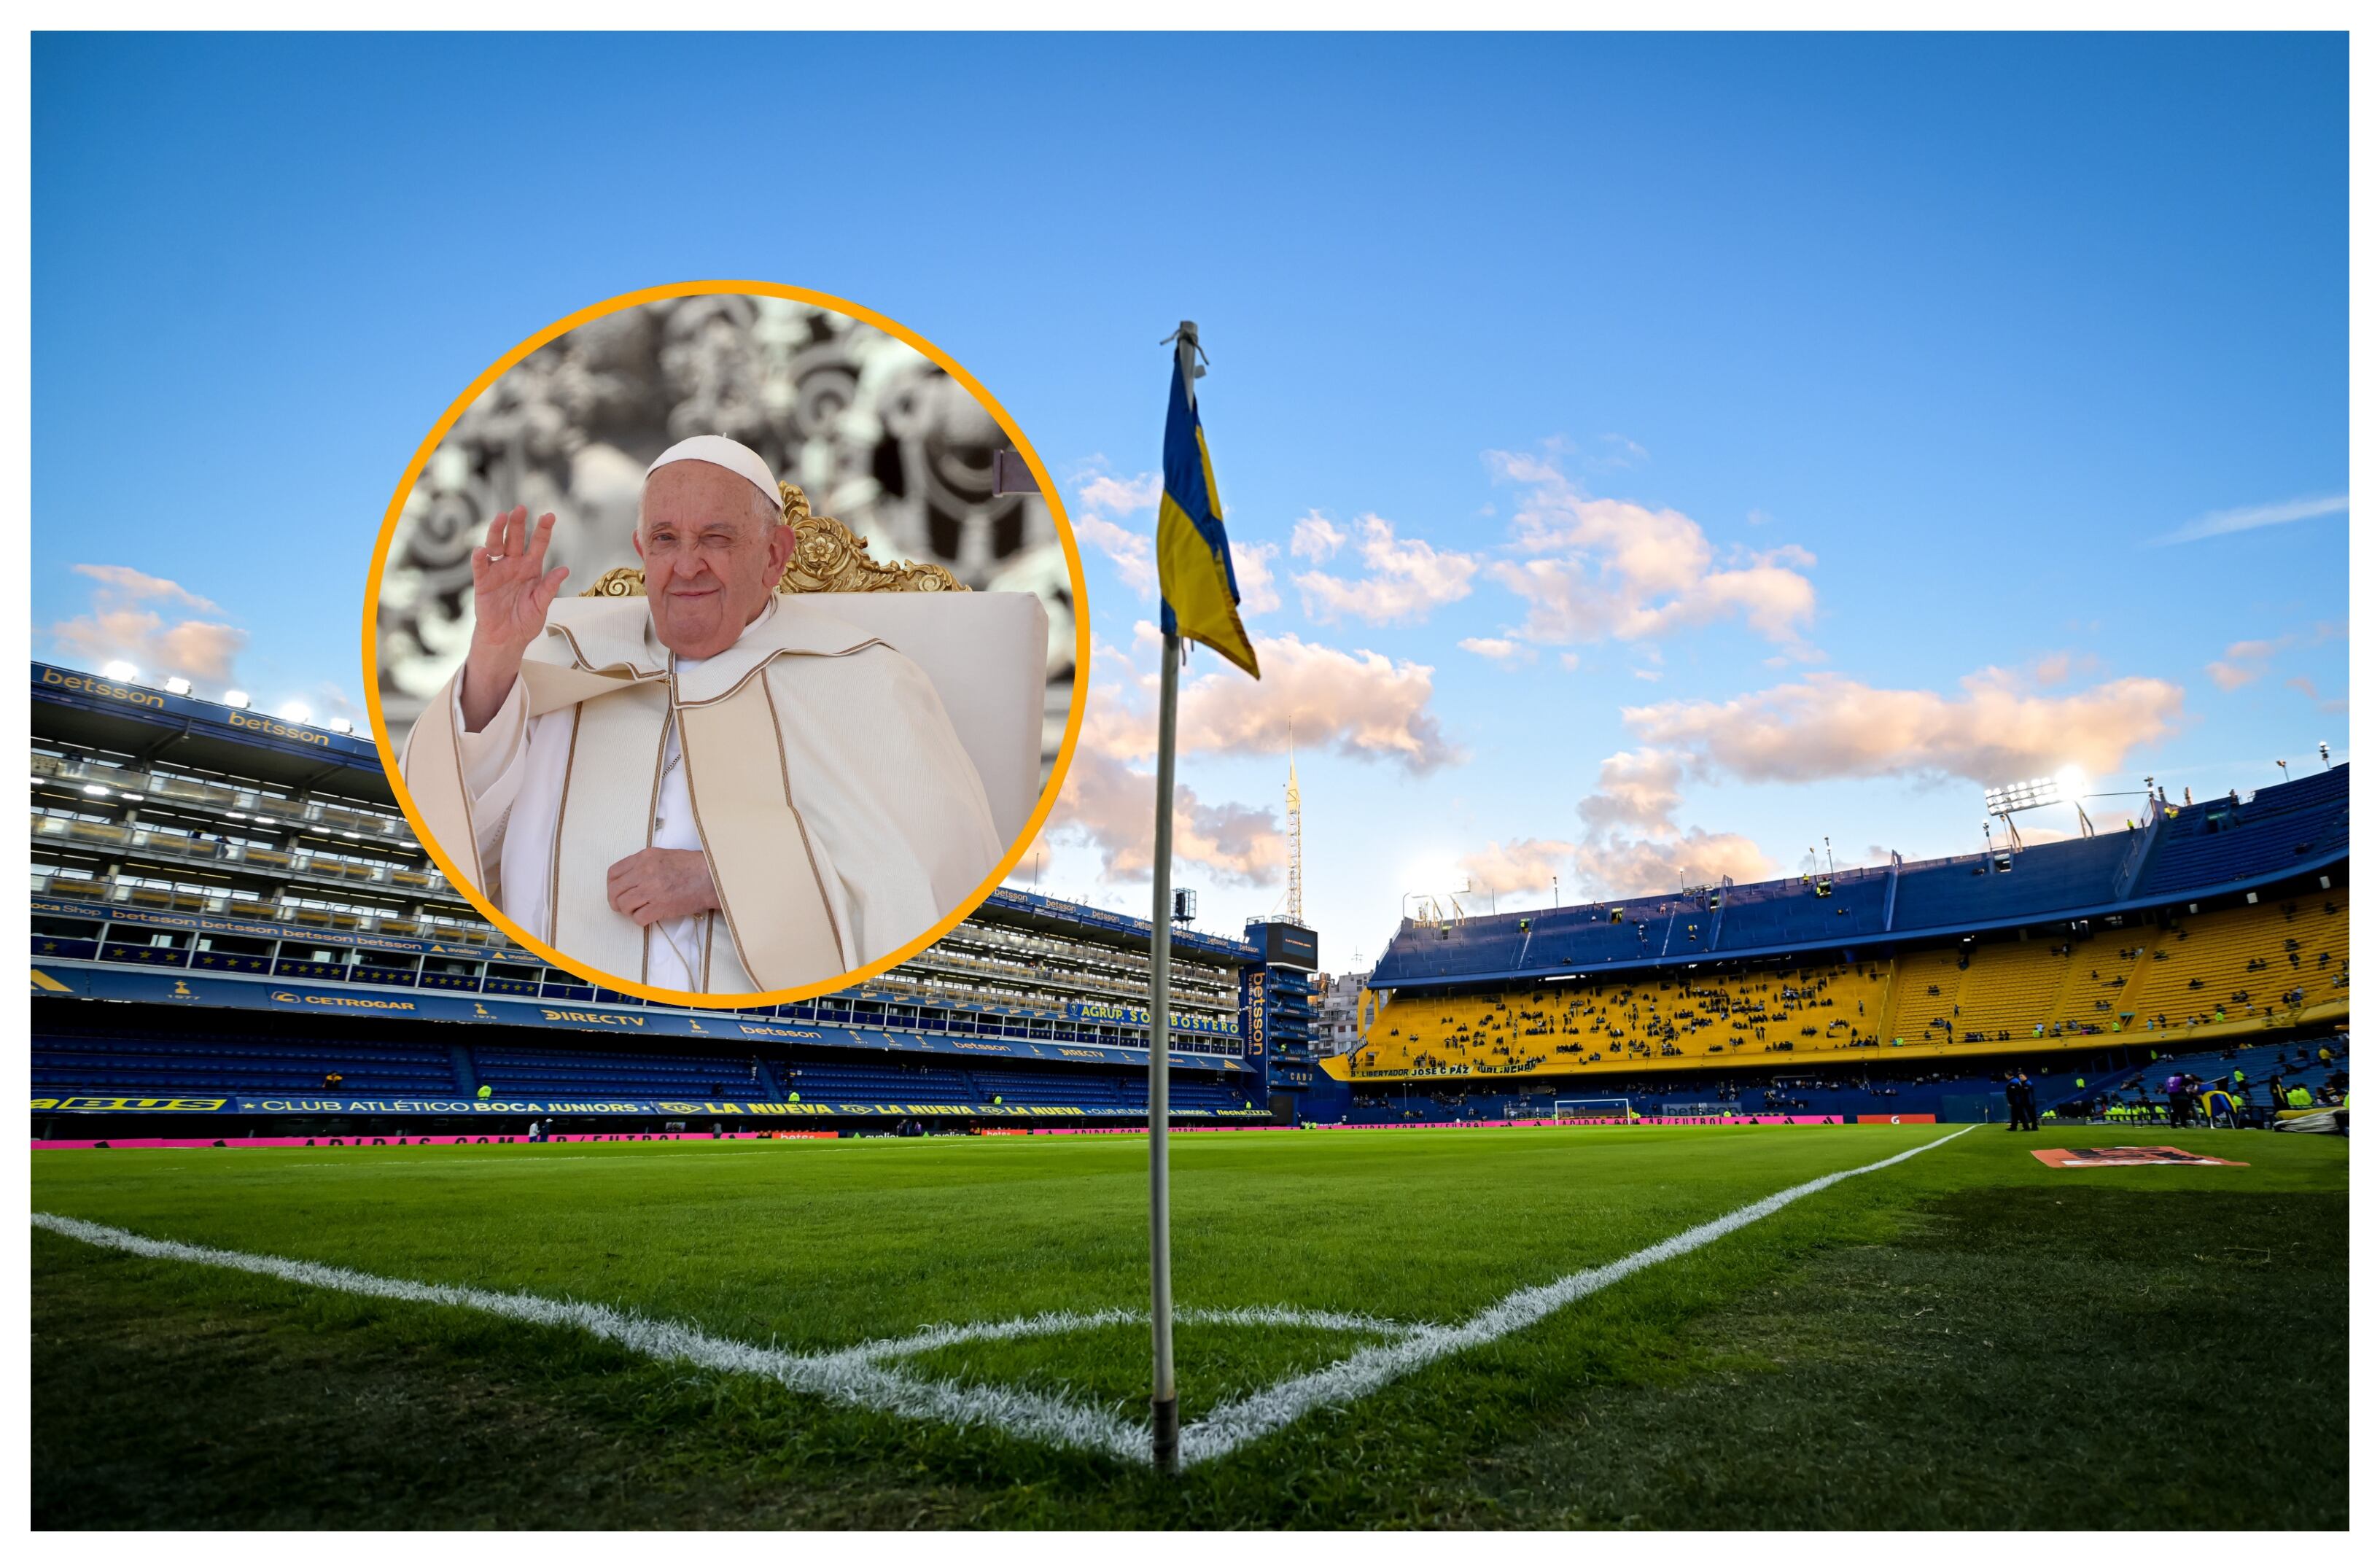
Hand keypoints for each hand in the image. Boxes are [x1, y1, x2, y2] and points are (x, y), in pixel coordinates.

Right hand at [459, 506, 567, 730]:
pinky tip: (482, 550)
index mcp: (532, 568)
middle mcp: (514, 565)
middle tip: (521, 509)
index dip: (544, 531)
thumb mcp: (542, 605)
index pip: (539, 545)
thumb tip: (565, 570)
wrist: (508, 639)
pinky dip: (480, 559)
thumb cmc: (526, 621)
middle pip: (516, 539)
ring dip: (497, 531)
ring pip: (496, 546)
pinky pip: (480, 568)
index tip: (550, 516)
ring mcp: (498, 572)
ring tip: (501, 517)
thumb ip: (550, 588)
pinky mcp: (483, 583)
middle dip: (518, 524)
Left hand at [606, 847, 719, 926]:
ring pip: (624, 905)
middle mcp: (644, 871)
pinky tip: (649, 916)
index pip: (613, 873)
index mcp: (644, 857)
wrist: (711, 878)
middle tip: (624, 907)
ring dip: (628, 911)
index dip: (611, 886)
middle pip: (615, 891)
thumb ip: (644, 864)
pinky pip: (638, 918)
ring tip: (638, 910)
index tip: (616, 892)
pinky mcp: (660, 906)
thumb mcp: (663, 855)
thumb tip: (629, 879)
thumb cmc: (691, 866)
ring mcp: (652, 889)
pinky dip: (640, 920)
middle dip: (616, 901)